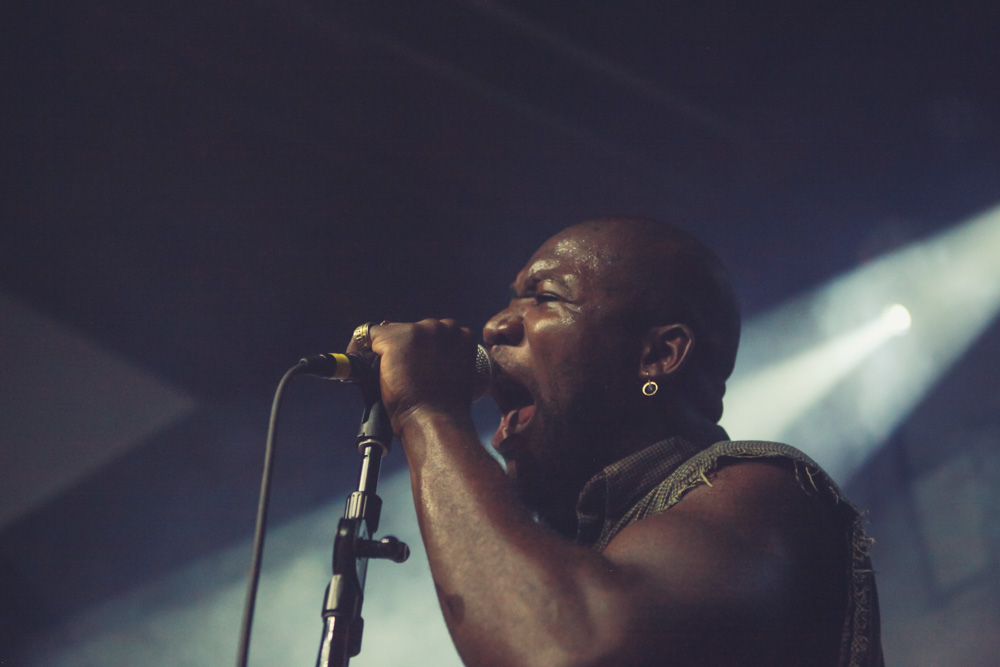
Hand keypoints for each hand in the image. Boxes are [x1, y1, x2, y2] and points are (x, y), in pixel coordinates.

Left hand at [347, 319, 478, 433]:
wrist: (435, 421)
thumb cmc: (446, 410)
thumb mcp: (455, 376)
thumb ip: (443, 359)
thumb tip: (416, 357)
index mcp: (462, 335)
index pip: (434, 332)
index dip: (421, 348)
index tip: (414, 364)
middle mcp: (441, 327)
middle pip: (413, 330)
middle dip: (405, 348)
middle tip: (397, 372)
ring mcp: (417, 331)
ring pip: (392, 332)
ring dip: (386, 350)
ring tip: (380, 372)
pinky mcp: (394, 338)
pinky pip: (367, 335)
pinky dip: (359, 349)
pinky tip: (359, 364)